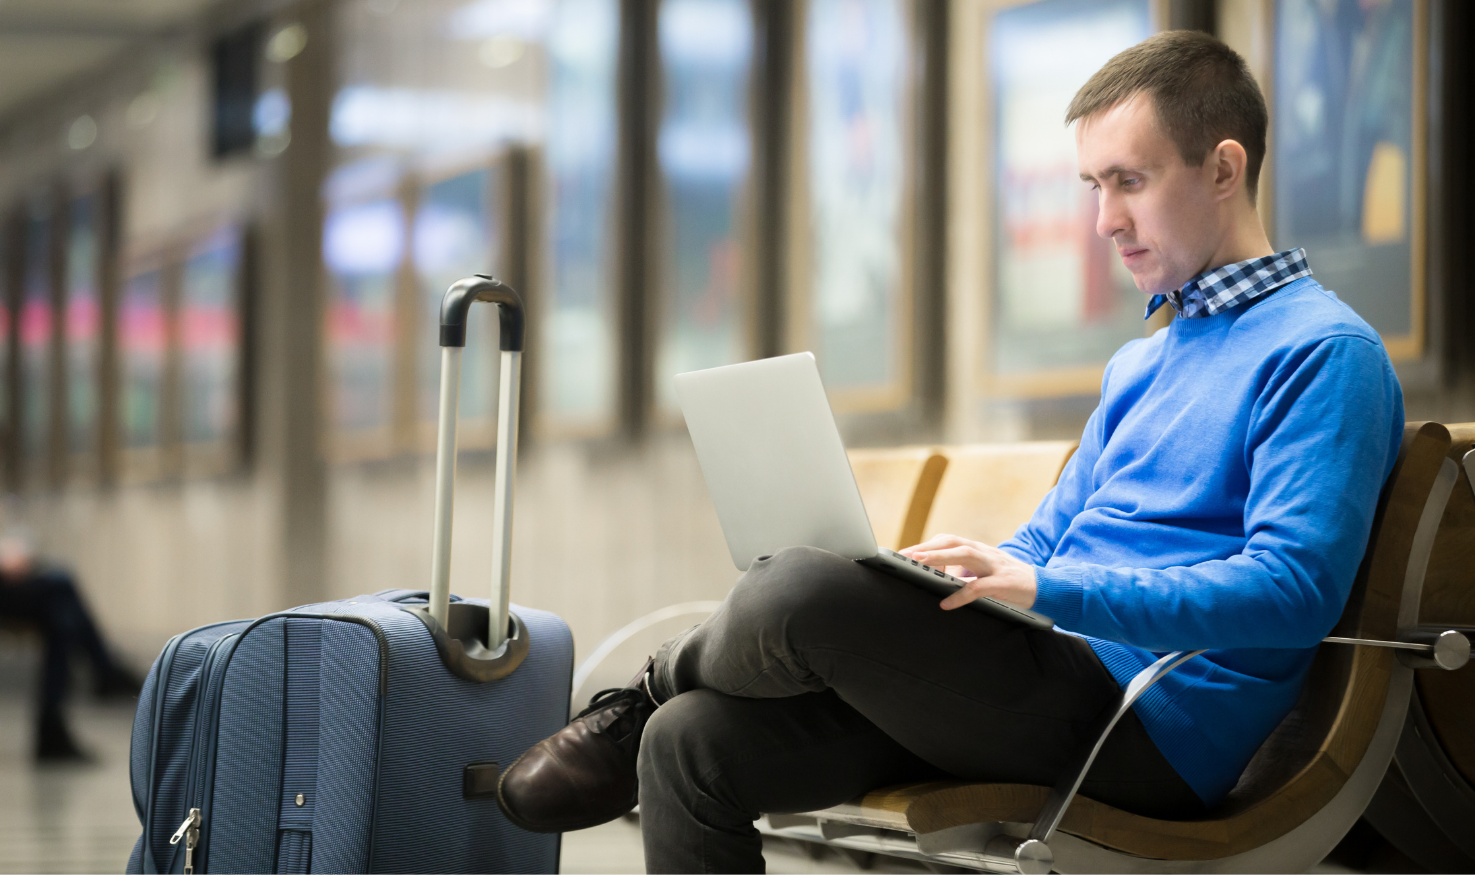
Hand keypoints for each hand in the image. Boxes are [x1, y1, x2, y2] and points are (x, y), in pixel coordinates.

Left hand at [899, 534, 1037, 610]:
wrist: (1046, 587)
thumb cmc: (1011, 580)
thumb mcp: (986, 571)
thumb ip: (965, 570)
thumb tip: (940, 575)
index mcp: (980, 550)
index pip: (950, 540)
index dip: (928, 543)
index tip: (907, 551)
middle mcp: (985, 553)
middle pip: (953, 542)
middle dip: (928, 546)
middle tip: (906, 554)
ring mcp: (995, 566)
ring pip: (964, 556)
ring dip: (940, 558)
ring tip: (919, 564)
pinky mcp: (1003, 583)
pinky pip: (978, 587)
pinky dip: (960, 595)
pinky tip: (946, 603)